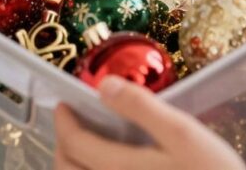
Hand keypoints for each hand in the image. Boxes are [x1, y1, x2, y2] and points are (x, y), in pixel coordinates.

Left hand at [54, 76, 245, 169]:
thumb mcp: (181, 132)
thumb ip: (141, 107)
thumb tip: (103, 85)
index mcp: (116, 168)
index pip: (73, 143)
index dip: (63, 121)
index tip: (64, 105)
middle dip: (63, 145)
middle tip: (73, 126)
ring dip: (72, 167)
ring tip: (86, 149)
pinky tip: (107, 168)